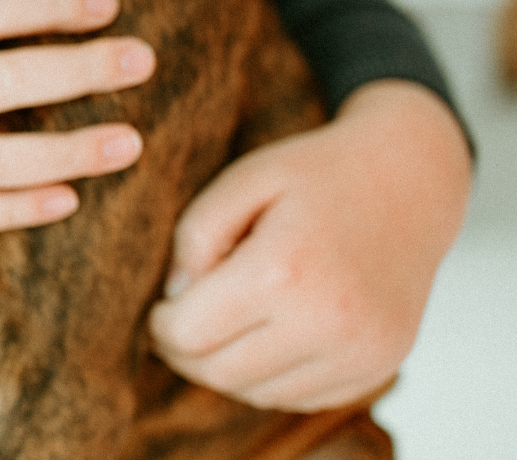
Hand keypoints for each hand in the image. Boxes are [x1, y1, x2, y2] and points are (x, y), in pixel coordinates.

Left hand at [148, 79, 469, 410]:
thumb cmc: (317, 175)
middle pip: (218, 373)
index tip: (160, 306)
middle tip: (179, 323)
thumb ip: (194, 238)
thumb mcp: (241, 181)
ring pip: (258, 394)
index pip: (188, 335)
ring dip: (227, 369)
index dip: (160, 325)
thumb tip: (175, 298)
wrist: (412, 179)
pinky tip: (266, 338)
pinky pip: (302, 397)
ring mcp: (362, 352)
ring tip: (223, 327)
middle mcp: (328, 323)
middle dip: (184, 353)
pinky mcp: (381, 365)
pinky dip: (272, 378)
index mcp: (282, 272)